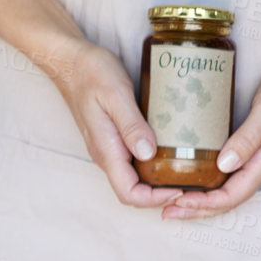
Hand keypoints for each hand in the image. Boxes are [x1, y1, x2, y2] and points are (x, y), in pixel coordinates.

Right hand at [48, 39, 182, 210]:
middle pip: (132, 190)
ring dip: (156, 180)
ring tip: (184, 169)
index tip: (179, 190)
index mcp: (106, 149)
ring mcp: (108, 145)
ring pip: (132, 175)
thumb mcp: (115, 94)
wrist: (71, 61)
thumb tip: (149, 154)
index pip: (128, 193)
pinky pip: (132, 158)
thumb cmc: (92, 73)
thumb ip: (131, 125)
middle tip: (189, 183)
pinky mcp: (112, 135)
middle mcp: (106, 154)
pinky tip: (168, 148)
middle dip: (159, 194)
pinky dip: (151, 162)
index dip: (154, 199)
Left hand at [160, 53, 260, 219]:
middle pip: (228, 200)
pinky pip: (233, 176)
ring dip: (204, 199)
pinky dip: (213, 183)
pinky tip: (198, 177)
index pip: (232, 195)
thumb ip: (248, 138)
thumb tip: (224, 166)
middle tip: (167, 211)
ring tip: (176, 201)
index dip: (204, 204)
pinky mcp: (258, 149)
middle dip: (198, 209)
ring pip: (230, 190)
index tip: (177, 203)